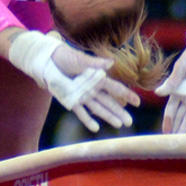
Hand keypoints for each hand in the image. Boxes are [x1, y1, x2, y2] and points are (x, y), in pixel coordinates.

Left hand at [7, 30, 138, 132]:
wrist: (48, 61)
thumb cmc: (66, 57)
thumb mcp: (81, 60)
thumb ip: (96, 63)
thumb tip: (111, 63)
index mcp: (97, 77)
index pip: (115, 88)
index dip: (126, 95)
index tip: (137, 102)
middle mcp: (92, 88)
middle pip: (108, 102)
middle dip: (119, 111)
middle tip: (130, 122)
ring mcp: (82, 95)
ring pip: (98, 108)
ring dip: (108, 116)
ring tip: (119, 125)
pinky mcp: (71, 100)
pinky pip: (81, 112)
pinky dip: (87, 119)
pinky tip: (95, 128)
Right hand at [155, 23, 185, 134]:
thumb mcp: (181, 68)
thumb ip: (172, 82)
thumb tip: (158, 93)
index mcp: (177, 90)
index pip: (171, 109)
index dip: (168, 121)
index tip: (165, 133)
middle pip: (180, 117)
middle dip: (176, 130)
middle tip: (172, 144)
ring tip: (184, 144)